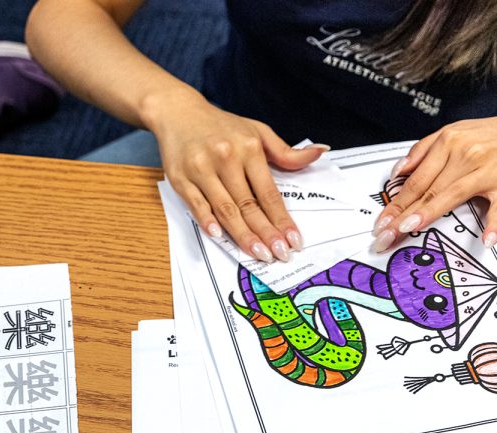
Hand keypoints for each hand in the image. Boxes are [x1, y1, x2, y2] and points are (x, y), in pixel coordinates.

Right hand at [151, 92, 327, 262]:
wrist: (178, 113)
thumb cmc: (220, 125)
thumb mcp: (257, 131)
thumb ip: (285, 151)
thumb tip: (319, 153)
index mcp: (248, 148)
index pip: (268, 192)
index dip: (281, 218)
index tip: (293, 239)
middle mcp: (226, 159)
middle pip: (248, 205)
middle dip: (266, 233)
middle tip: (279, 254)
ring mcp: (201, 170)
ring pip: (225, 209)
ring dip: (242, 234)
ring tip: (258, 253)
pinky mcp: (180, 179)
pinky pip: (196, 204)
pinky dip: (207, 221)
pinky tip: (219, 236)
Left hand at [372, 118, 496, 251]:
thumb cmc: (490, 133)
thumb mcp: (455, 131)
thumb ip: (424, 150)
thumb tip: (398, 172)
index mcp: (449, 142)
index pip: (414, 180)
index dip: (395, 204)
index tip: (380, 223)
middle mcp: (465, 154)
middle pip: (426, 190)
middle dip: (401, 215)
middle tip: (384, 236)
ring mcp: (487, 169)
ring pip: (451, 194)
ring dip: (428, 213)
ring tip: (408, 229)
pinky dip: (495, 223)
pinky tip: (487, 239)